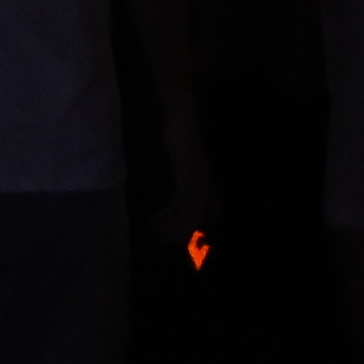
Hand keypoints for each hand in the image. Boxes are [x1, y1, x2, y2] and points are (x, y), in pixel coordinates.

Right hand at [157, 104, 220, 261]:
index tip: (180, 238)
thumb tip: (180, 190)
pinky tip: (154, 220)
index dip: (196, 228)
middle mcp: (206, 187)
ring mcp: (198, 184)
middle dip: (181, 234)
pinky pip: (177, 205)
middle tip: (163, 243)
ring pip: (187, 216)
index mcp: (208, 183)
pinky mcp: (187, 179)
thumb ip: (186, 176)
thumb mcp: (186, 161)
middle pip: (197, 220)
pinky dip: (166, 215)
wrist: (183, 121)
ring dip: (170, 227)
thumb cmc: (181, 137)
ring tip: (154, 234)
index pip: (209, 214)